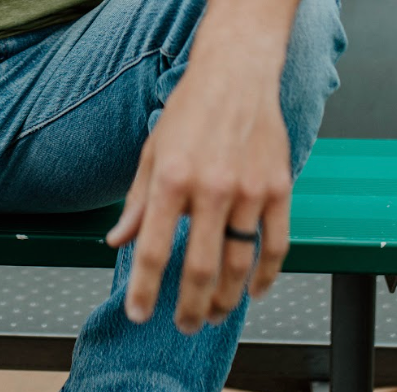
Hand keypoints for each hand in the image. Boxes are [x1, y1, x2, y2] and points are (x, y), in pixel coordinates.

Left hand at [105, 48, 292, 334]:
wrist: (236, 72)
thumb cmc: (191, 110)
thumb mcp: (152, 153)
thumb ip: (137, 203)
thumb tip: (117, 242)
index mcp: (171, 178)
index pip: (155, 249)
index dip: (146, 289)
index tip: (140, 314)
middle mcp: (210, 187)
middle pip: (202, 268)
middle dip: (190, 306)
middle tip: (184, 324)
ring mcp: (249, 190)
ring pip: (240, 263)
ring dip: (227, 299)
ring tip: (214, 313)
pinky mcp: (279, 187)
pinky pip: (276, 244)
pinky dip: (266, 275)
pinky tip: (254, 290)